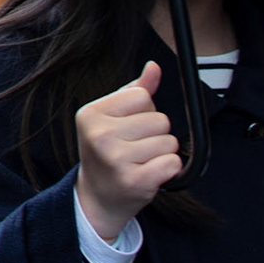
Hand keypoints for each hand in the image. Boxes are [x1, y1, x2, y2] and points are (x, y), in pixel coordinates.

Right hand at [75, 61, 179, 239]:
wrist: (98, 195)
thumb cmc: (108, 151)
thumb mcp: (112, 117)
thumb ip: (135, 90)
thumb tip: (154, 67)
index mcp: (90, 113)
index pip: (142, 96)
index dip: (143, 111)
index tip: (127, 127)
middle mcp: (99, 135)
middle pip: (159, 119)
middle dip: (155, 133)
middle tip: (135, 147)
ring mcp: (116, 159)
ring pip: (169, 142)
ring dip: (162, 152)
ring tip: (141, 160)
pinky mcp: (135, 181)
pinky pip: (173, 163)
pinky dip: (168, 169)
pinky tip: (149, 173)